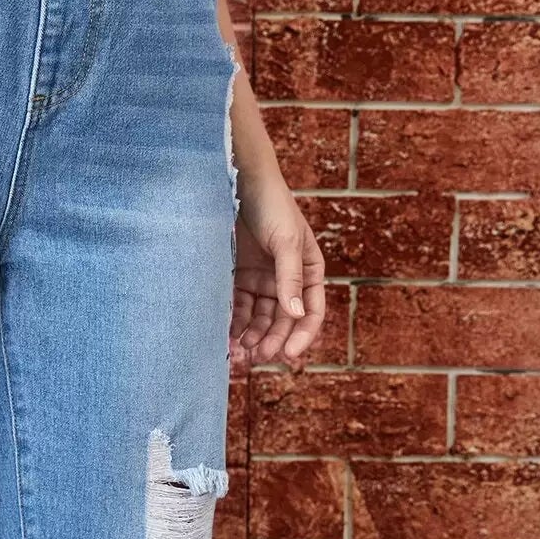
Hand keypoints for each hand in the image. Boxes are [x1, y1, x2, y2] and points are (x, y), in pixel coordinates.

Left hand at [231, 171, 325, 365]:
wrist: (241, 182)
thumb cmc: (272, 205)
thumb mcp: (286, 241)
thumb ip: (290, 277)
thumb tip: (296, 314)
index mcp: (309, 271)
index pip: (312, 311)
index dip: (302, 335)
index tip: (288, 355)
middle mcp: (288, 279)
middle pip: (283, 320)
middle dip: (272, 340)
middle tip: (256, 357)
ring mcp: (264, 279)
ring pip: (260, 318)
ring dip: (252, 336)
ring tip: (239, 352)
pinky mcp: (241, 277)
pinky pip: (240, 307)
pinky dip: (235, 323)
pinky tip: (227, 337)